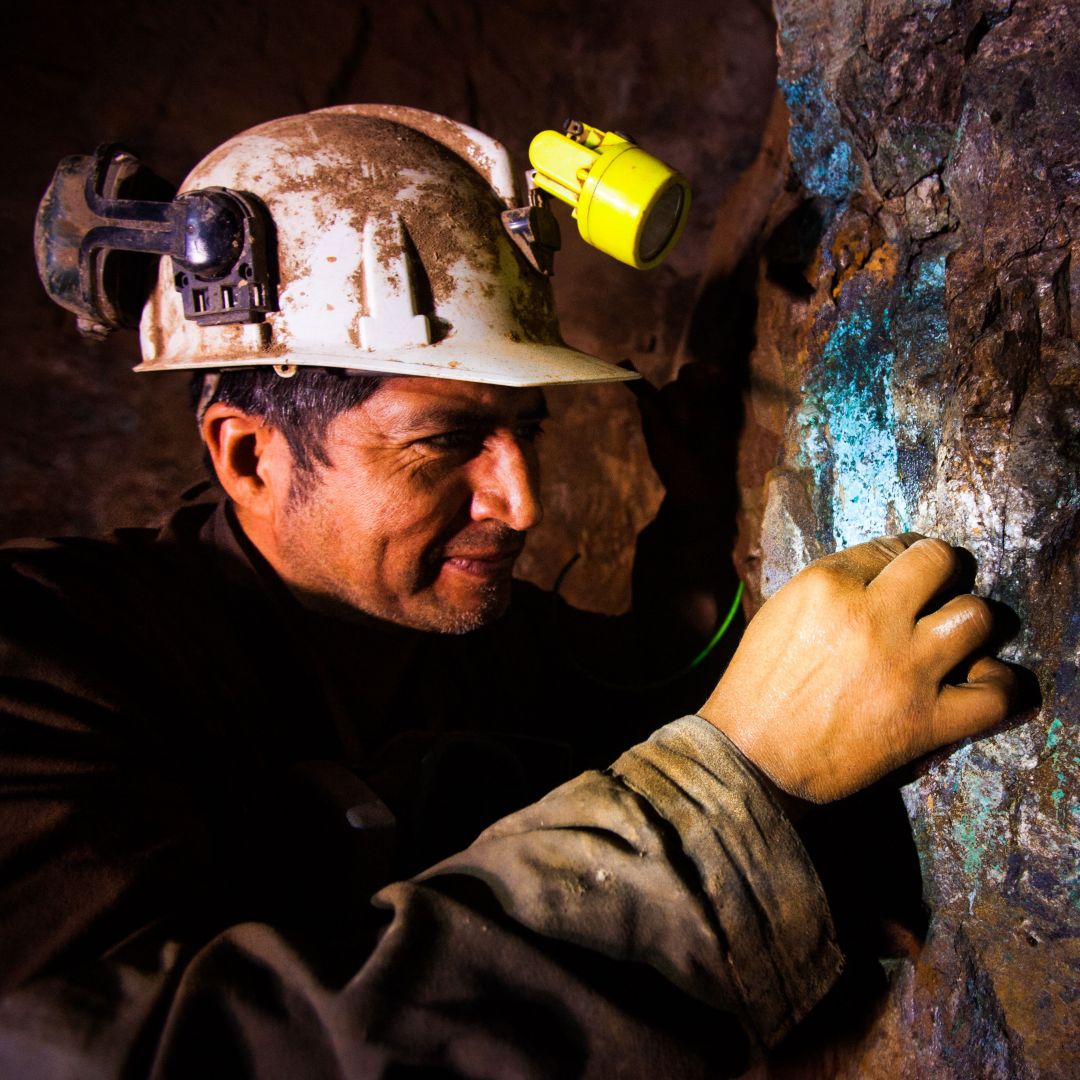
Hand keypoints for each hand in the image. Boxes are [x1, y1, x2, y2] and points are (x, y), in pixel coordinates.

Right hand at [698, 535, 1019, 802]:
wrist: (750, 756)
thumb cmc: (758, 685)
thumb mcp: (781, 612)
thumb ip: (834, 588)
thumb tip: (885, 577)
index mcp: (827, 585)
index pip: (891, 547)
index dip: (902, 561)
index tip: (904, 580)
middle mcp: (871, 616)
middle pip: (940, 562)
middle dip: (944, 574)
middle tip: (937, 595)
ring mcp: (904, 667)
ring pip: (976, 616)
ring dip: (970, 625)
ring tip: (957, 640)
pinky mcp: (924, 720)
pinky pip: (996, 695)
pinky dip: (1000, 687)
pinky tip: (984, 683)